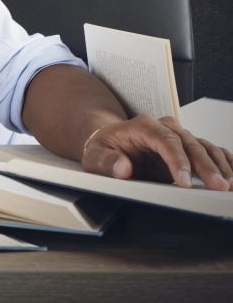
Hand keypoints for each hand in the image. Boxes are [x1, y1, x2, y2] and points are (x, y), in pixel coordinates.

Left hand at [82, 113, 232, 190]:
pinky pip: (212, 152)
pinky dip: (226, 163)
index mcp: (142, 125)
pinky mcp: (188, 148)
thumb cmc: (104, 149)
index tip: (184, 182)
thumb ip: (106, 161)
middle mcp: (164, 127)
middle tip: (218, 188)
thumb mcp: (94, 156)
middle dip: (205, 167)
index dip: (177, 160)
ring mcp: (179, 137)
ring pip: (204, 147)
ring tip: (228, 186)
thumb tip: (122, 168)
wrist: (111, 144)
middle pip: (189, 143)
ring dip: (220, 166)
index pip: (164, 140)